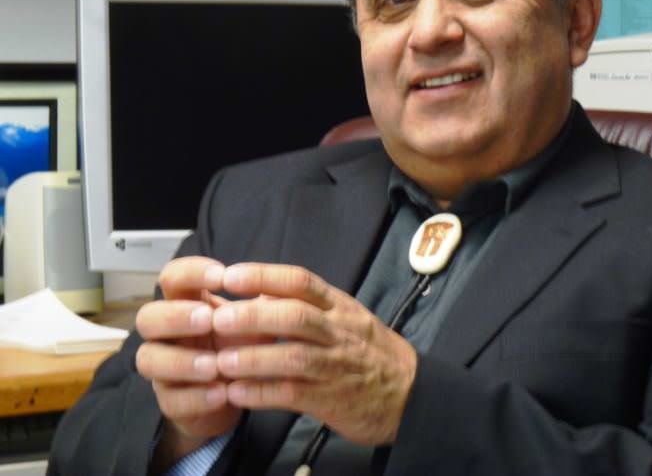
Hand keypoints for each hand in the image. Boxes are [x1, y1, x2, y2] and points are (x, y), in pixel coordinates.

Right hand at [134, 257, 268, 465]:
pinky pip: (170, 400)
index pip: (172, 276)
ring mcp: (163, 368)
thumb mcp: (255, 321)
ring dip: (181, 361)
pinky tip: (221, 394)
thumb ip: (265, 301)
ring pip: (147, 359)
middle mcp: (167, 333)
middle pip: (147, 316)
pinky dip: (196, 397)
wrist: (235, 393)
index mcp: (186, 303)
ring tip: (213, 365)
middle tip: (207, 319)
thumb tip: (286, 281)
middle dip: (175, 316)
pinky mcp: (170, 401)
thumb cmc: (241, 345)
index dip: (190, 272)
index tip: (221, 275)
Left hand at [212, 263, 417, 445]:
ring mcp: (336, 365)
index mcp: (338, 306)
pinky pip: (293, 395)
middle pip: (295, 315)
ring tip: (220, 361)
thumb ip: (307, 305)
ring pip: (293, 356)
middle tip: (217, 318)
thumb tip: (260, 292)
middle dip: (253, 316)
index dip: (263, 275)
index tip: (229, 275)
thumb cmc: (369, 351)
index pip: (301, 281)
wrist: (410, 392)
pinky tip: (236, 394)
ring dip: (253, 358)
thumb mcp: (345, 318)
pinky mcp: (332, 400)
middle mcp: (337, 331)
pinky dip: (262, 394)